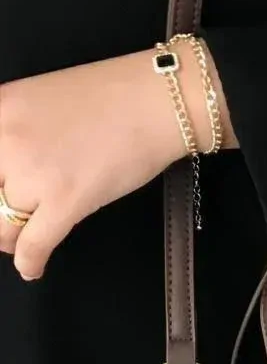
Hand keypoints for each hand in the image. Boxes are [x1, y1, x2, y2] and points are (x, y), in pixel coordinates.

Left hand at [0, 41, 235, 279]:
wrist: (155, 101)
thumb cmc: (110, 94)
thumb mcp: (39, 98)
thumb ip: (13, 129)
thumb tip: (6, 166)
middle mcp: (6, 141)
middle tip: (5, 223)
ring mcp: (35, 173)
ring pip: (1, 225)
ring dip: (9, 239)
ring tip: (20, 242)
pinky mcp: (66, 200)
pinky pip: (33, 244)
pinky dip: (29, 262)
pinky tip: (31, 269)